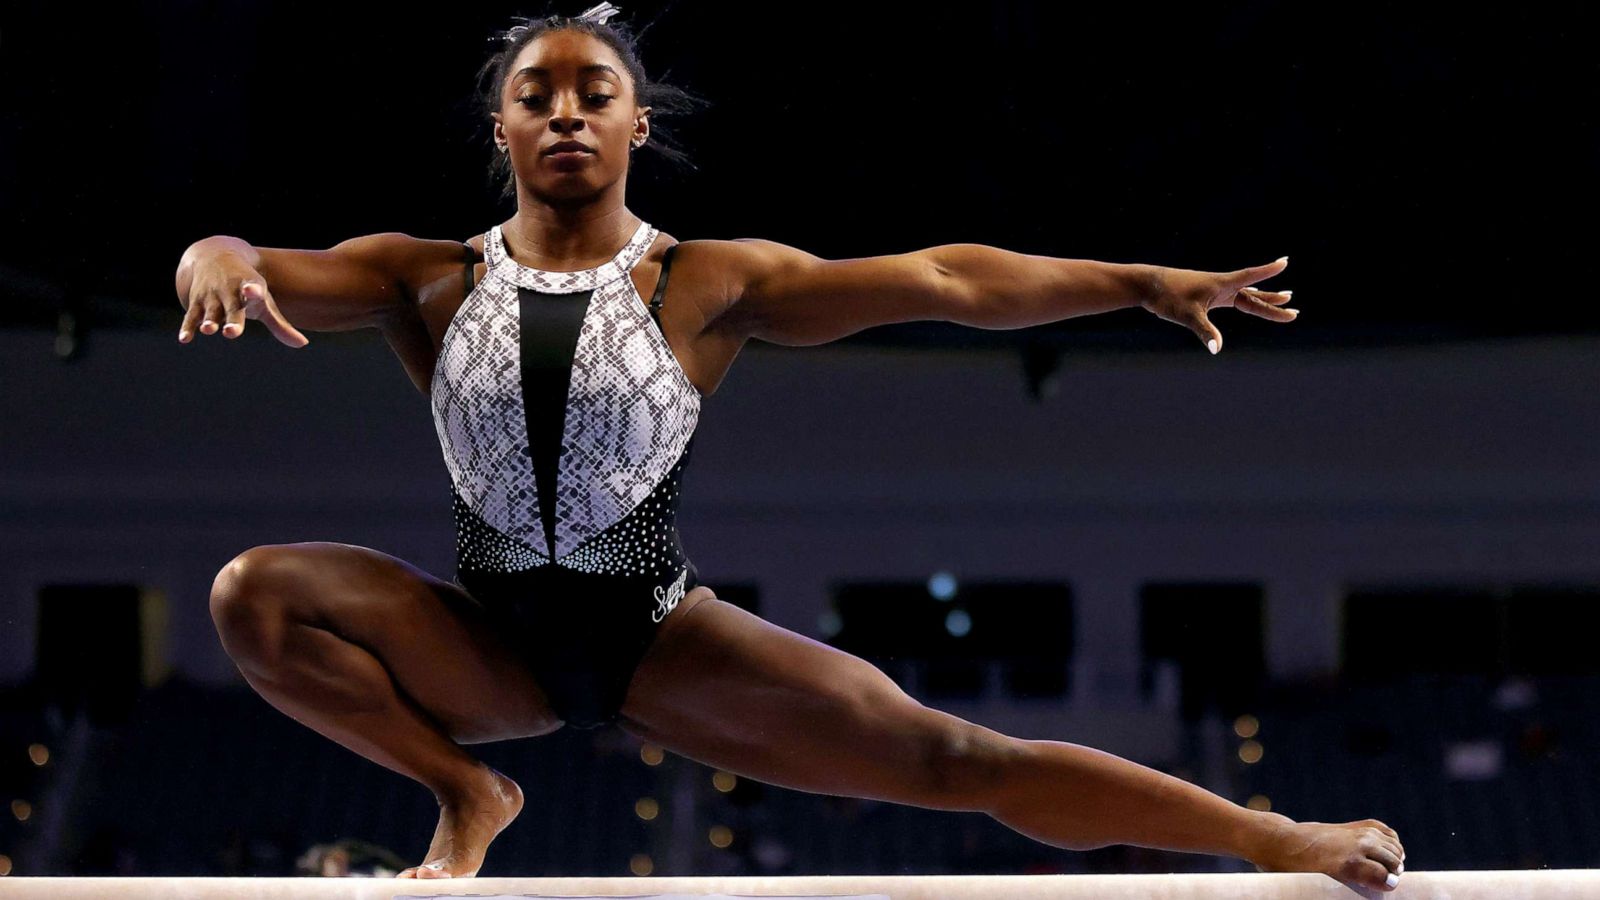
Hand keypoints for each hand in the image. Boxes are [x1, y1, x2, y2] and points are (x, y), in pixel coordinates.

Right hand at [178, 251, 308, 347]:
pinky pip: (191, 316)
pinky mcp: (196, 301)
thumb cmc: (247, 286)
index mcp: (250, 287)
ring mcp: (211, 296)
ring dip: (208, 322)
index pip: (253, 288)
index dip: (253, 290)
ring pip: (209, 312)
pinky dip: (187, 327)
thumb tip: (303, 344)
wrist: (214, 256)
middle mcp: (229, 291)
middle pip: (231, 308)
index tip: (253, 291)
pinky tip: (184, 339)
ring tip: (208, 331)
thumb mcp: (264, 301)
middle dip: (231, 319)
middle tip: (231, 332)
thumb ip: (280, 324)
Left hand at [1139, 257, 1295, 354]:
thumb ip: (1205, 331)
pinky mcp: (1205, 295)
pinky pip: (1232, 298)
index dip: (1268, 270)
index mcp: (1221, 284)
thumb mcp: (1187, 315)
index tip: (1285, 261)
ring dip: (1263, 298)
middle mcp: (1220, 285)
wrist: (1146, 285)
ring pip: (1244, 295)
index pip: (1250, 276)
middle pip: (1253, 294)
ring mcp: (1213, 290)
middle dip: (1273, 301)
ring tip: (1283, 298)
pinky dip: (1244, 298)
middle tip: (1293, 305)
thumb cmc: (1166, 297)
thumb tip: (1217, 348)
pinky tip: (1247, 298)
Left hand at [1248, 812, 1406, 892]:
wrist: (1285, 841)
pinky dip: (1391, 842)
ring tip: (1384, 869)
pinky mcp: (1357, 825)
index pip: (1386, 878)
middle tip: (1382, 881)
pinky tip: (1385, 852)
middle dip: (1393, 873)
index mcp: (1349, 864)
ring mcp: (1359, 833)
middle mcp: (1358, 845)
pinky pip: (1385, 832)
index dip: (1388, 885)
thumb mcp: (1319, 883)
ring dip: (1394, 858)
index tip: (1384, 888)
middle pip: (1394, 861)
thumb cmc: (1299, 870)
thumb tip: (1372, 884)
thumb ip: (1348, 886)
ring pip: (1393, 846)